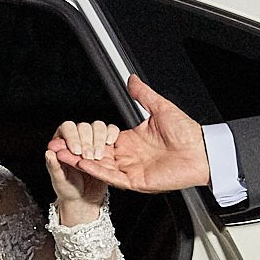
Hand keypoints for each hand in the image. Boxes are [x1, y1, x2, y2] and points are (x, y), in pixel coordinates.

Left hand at [45, 120, 117, 223]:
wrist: (83, 199)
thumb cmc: (68, 188)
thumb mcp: (59, 180)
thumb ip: (54, 166)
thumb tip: (49, 153)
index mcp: (62, 142)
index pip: (67, 128)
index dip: (72, 136)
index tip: (75, 151)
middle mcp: (77, 138)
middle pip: (84, 127)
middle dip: (87, 142)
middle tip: (87, 157)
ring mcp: (92, 140)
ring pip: (98, 127)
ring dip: (99, 140)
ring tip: (97, 157)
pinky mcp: (106, 145)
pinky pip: (111, 131)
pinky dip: (111, 134)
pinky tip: (109, 144)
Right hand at [46, 75, 210, 194]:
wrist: (202, 150)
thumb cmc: (187, 133)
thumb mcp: (160, 108)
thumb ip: (143, 95)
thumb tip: (132, 79)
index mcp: (131, 141)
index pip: (102, 140)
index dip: (85, 138)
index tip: (70, 133)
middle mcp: (129, 156)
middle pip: (95, 155)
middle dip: (75, 151)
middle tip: (56, 145)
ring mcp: (131, 169)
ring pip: (100, 166)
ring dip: (80, 161)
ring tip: (61, 155)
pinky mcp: (136, 181)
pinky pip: (112, 177)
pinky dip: (97, 171)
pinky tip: (83, 164)